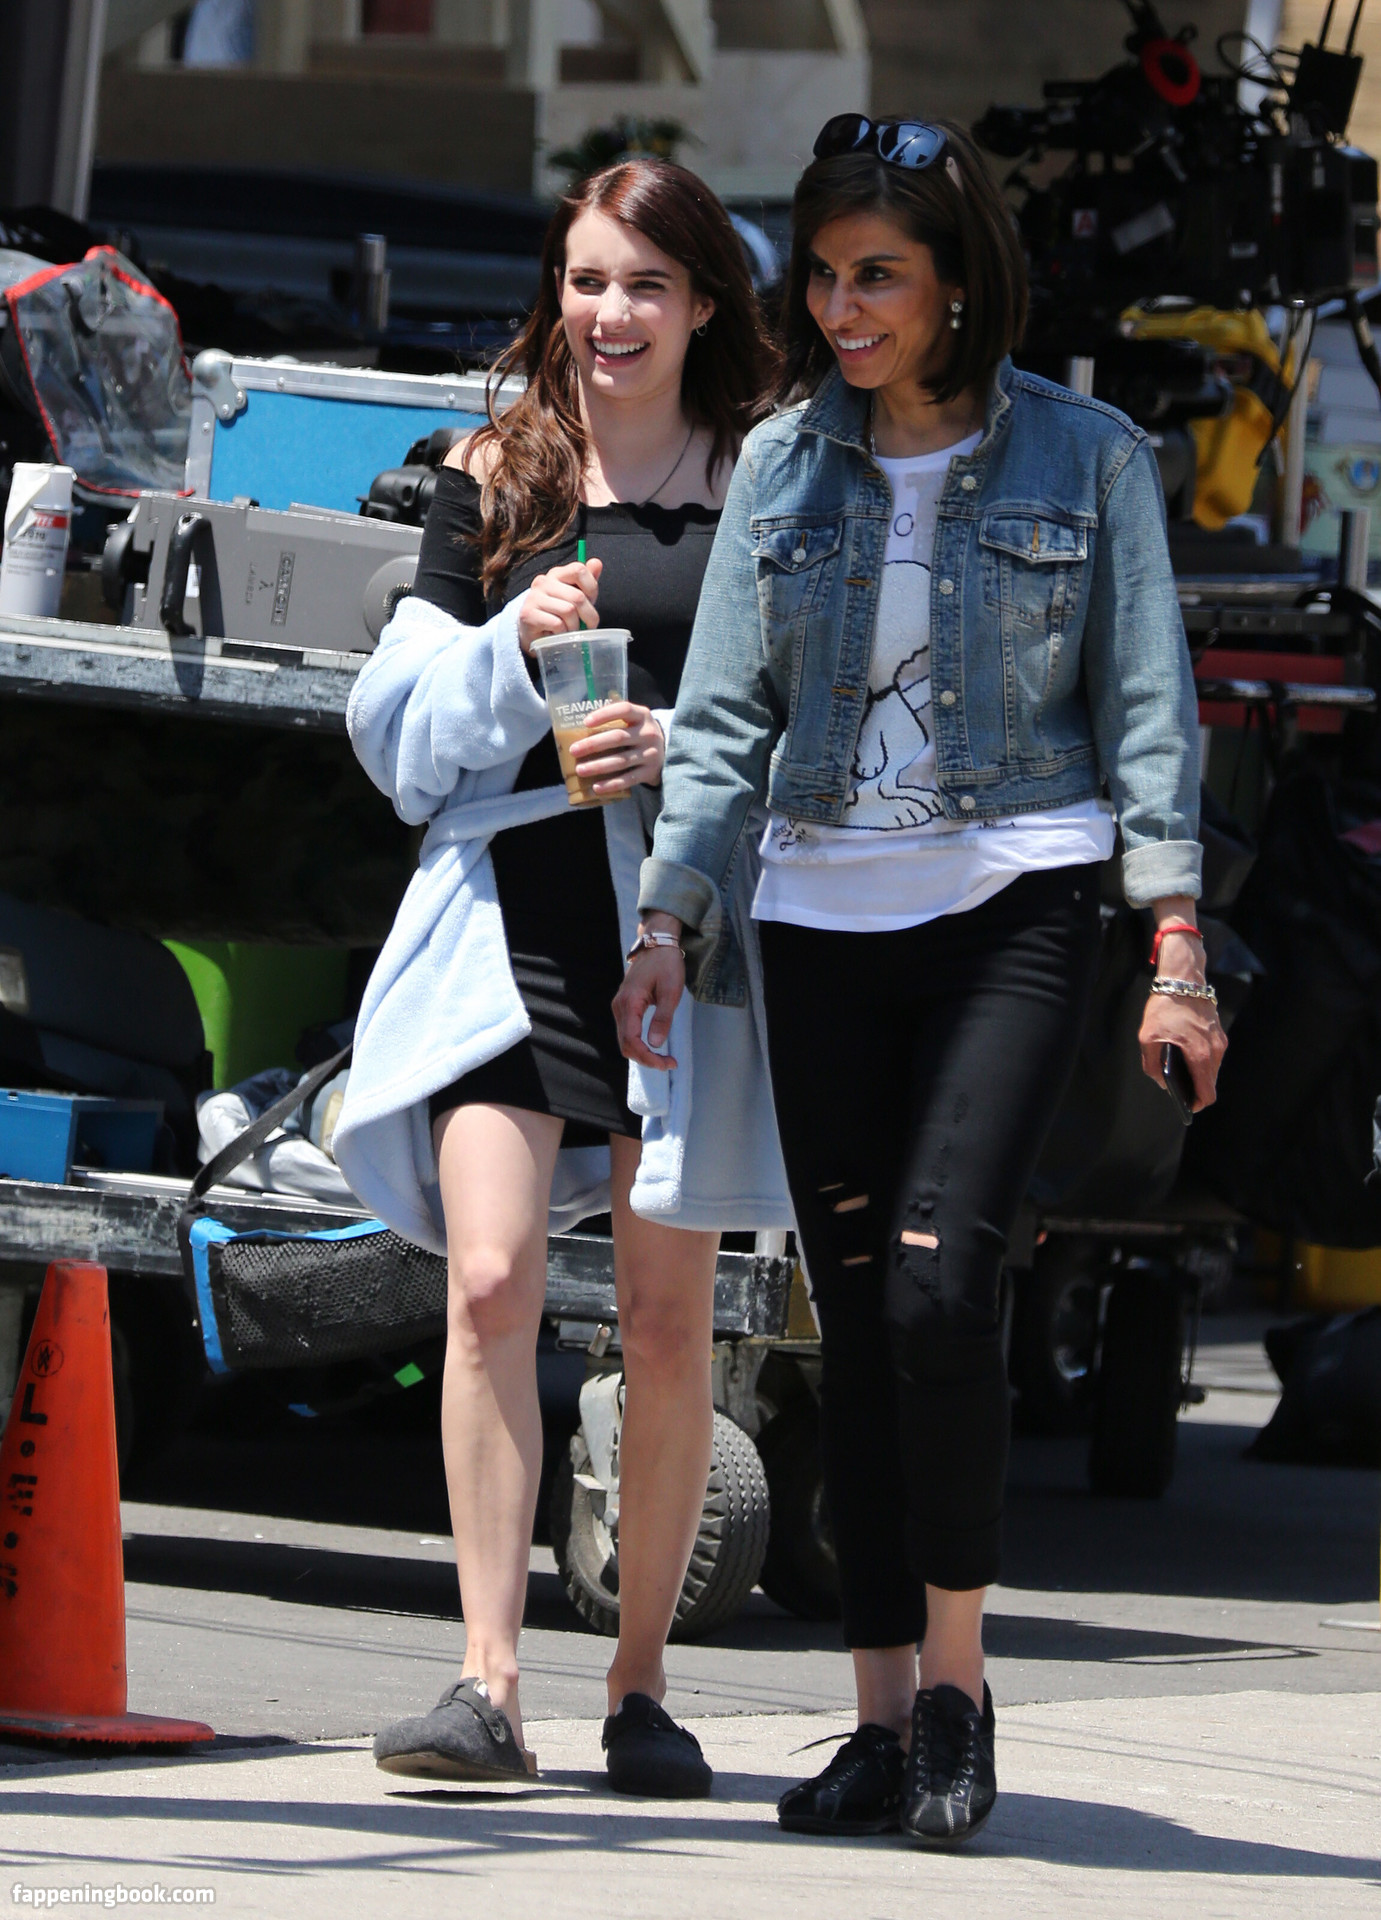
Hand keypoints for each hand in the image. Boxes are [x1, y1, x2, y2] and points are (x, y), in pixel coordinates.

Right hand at [516, 557, 602, 652]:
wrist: (534, 633)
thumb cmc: (559, 614)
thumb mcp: (576, 596)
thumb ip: (587, 580)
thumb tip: (597, 563)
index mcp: (556, 574)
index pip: (579, 570)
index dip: (591, 588)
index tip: (591, 602)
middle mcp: (543, 582)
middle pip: (577, 596)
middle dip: (588, 615)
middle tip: (587, 625)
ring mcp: (534, 597)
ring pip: (568, 611)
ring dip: (574, 627)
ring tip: (570, 630)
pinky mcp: (528, 614)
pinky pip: (557, 624)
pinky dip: (563, 633)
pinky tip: (559, 634)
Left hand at [568, 702, 664, 795]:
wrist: (668, 750)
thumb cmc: (640, 732)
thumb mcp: (635, 719)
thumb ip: (616, 717)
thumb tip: (578, 723)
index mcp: (643, 715)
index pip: (624, 709)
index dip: (604, 715)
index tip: (585, 722)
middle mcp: (648, 734)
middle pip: (618, 738)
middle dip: (593, 744)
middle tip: (574, 750)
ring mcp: (650, 754)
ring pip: (621, 761)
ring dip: (598, 766)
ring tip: (580, 770)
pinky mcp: (650, 772)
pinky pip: (629, 779)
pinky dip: (612, 784)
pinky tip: (597, 787)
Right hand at [613, 913, 684, 1069]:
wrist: (657, 945)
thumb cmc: (666, 964)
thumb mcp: (670, 991)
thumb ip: (662, 1018)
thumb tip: (655, 1044)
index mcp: (629, 1003)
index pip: (631, 1040)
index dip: (647, 1057)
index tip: (666, 1063)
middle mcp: (619, 1007)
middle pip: (625, 1045)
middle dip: (646, 1059)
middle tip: (669, 1063)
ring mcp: (619, 1007)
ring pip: (625, 1040)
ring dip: (642, 1053)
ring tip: (664, 1058)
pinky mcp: (624, 1007)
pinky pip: (627, 1032)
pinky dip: (639, 1044)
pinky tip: (654, 1046)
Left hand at [1136, 922, 1226, 1111]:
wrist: (1183, 980)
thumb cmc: (1165, 1007)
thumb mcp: (1148, 1038)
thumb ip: (1152, 1065)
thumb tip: (1162, 1082)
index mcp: (1200, 1055)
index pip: (1208, 1092)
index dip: (1198, 1103)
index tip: (1187, 1106)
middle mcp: (1215, 1050)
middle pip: (1210, 1082)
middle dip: (1195, 1088)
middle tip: (1178, 1088)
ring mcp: (1219, 1041)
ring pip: (1212, 1069)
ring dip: (1198, 1073)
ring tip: (1179, 1071)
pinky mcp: (1218, 1033)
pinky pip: (1212, 1055)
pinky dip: (1201, 1060)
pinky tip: (1184, 1054)